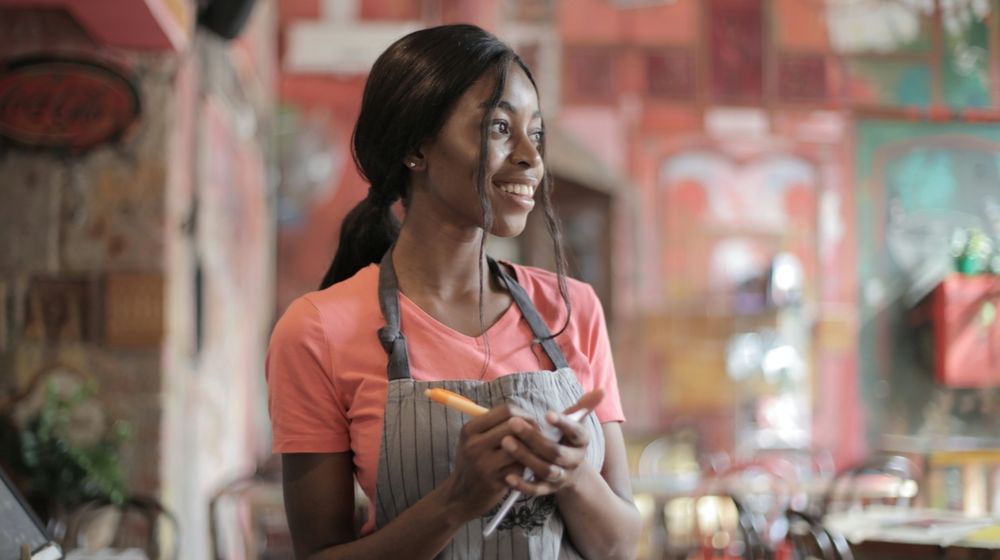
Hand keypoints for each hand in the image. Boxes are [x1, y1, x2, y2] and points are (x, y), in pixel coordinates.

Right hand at [443, 403, 537, 518]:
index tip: (529, 422)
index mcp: (469, 429)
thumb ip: (495, 426)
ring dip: (529, 449)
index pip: (506, 410)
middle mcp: (474, 445)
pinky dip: (524, 467)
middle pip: (514, 426)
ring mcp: (484, 464)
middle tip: (536, 437)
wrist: (461, 496)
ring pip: (520, 447)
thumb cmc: (473, 464)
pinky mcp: (494, 482)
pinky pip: (519, 467)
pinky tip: (520, 469)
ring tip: (529, 453)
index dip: (523, 414)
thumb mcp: (473, 440)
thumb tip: (527, 418)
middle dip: (530, 430)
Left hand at [499, 408, 592, 495]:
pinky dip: (523, 485)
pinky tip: (508, 475)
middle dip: (534, 438)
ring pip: (546, 470)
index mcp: (581, 441)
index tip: (547, 414)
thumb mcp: (575, 422)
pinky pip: (537, 490)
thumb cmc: (567, 438)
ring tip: (506, 441)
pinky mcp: (549, 489)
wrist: (571, 470)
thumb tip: (601, 390)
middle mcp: (574, 460)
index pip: (576, 432)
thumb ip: (583, 406)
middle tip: (513, 423)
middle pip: (556, 452)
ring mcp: (562, 476)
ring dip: (525, 457)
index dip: (563, 423)